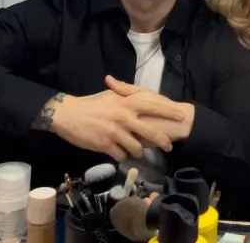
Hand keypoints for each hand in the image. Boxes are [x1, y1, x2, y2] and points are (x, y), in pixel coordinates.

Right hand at [49, 76, 185, 160]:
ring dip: (139, 152)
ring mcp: (115, 132)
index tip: (182, 116)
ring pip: (136, 148)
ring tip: (138, 152)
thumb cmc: (90, 104)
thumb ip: (126, 94)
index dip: (169, 112)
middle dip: (162, 141)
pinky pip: (121, 155)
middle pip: (150, 132)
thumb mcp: (110, 95)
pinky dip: (123, 156)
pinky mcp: (105, 145)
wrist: (67, 114)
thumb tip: (138, 92)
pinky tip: (121, 155)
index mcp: (126, 103)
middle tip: (169, 146)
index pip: (153, 106)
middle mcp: (124, 117)